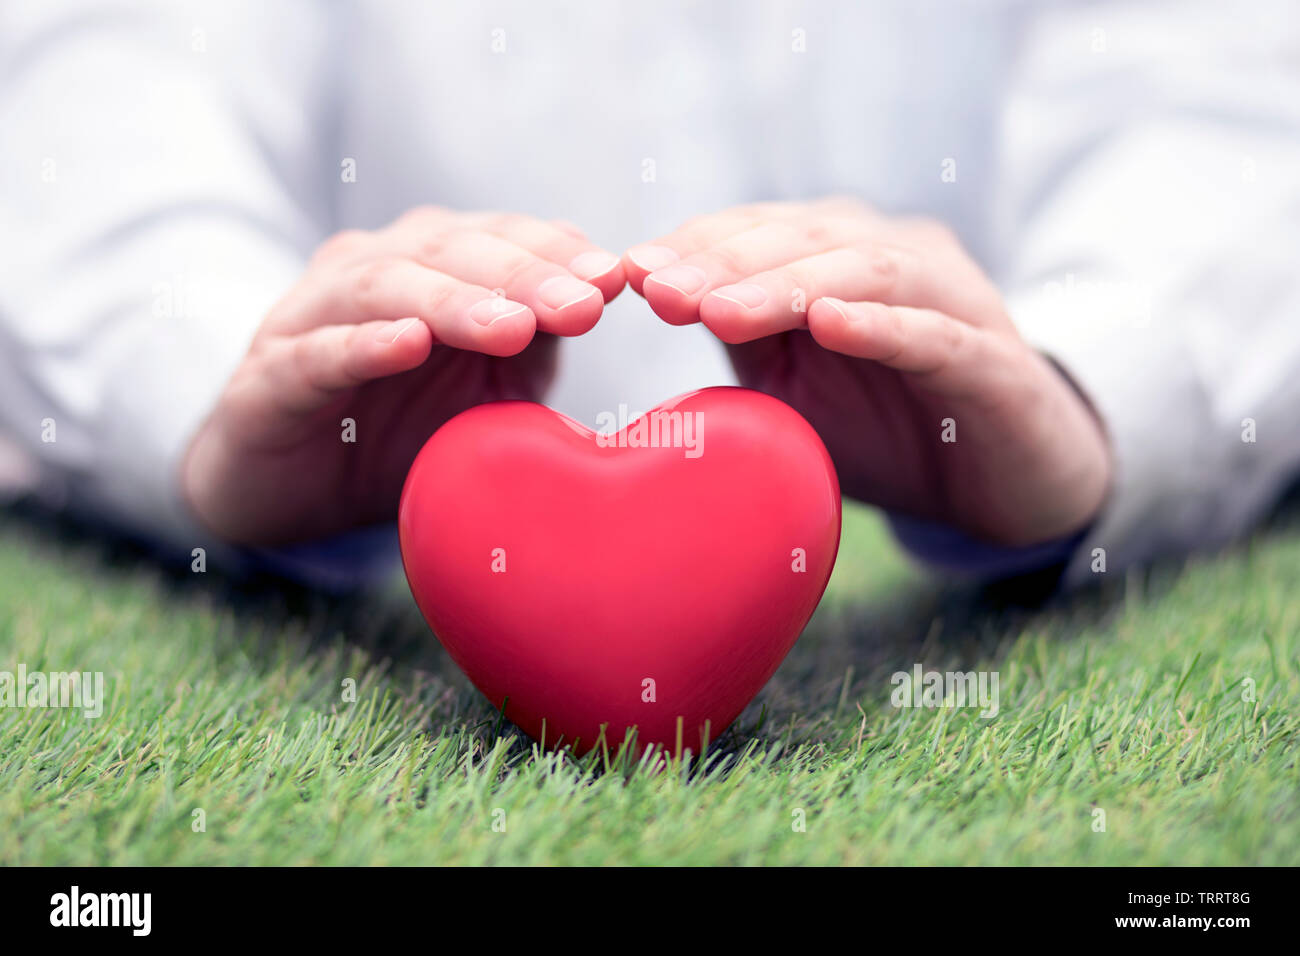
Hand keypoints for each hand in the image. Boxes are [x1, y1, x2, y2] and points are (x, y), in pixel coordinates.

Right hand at [182, 207, 623, 544]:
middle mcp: (371, 270)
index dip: (556, 251)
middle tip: (583, 304)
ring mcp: (312, 316)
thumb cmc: (400, 430)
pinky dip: (362, 345)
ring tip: (512, 326)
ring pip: (385, 287)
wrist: (293, 491)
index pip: (500, 237)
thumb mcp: (485, 391)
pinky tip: (408, 344)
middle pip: (450, 250)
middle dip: (522, 275)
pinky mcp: (269, 376)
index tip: (617, 278)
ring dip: (453, 302)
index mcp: (429, 265)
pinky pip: (316, 353)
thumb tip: (608, 297)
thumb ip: (536, 347)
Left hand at [623, 199, 1110, 546]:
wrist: (1003, 484)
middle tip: (661, 291)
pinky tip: (830, 324)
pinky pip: (935, 334)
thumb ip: (743, 343)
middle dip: (726, 263)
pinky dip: (882, 325)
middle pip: (805, 239)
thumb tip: (654, 299)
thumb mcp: (795, 388)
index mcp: (842, 258)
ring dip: (788, 285)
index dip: (697, 247)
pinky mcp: (993, 360)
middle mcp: (897, 258)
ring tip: (722, 310)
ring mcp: (952, 301)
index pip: (761, 233)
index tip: (630, 273)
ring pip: (866, 270)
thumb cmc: (887, 430)